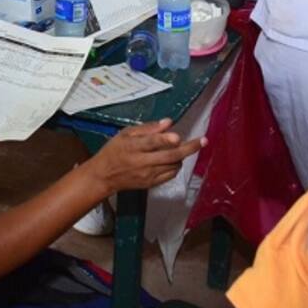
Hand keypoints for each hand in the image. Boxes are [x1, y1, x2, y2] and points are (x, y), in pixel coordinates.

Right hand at [86, 119, 203, 193]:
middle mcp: (142, 162)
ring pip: (173, 166)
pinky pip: (171, 174)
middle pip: (169, 156)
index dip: (164, 140)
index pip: (151, 143)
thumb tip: (168, 123)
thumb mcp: (124, 134)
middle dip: (189, 149)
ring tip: (181, 147)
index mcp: (132, 147)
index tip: (178, 136)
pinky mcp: (152, 184)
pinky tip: (174, 159)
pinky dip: (176, 165)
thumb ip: (146, 128)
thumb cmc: (114, 150)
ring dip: (182, 156)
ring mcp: (148, 175)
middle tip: (203, 141)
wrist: (104, 176)